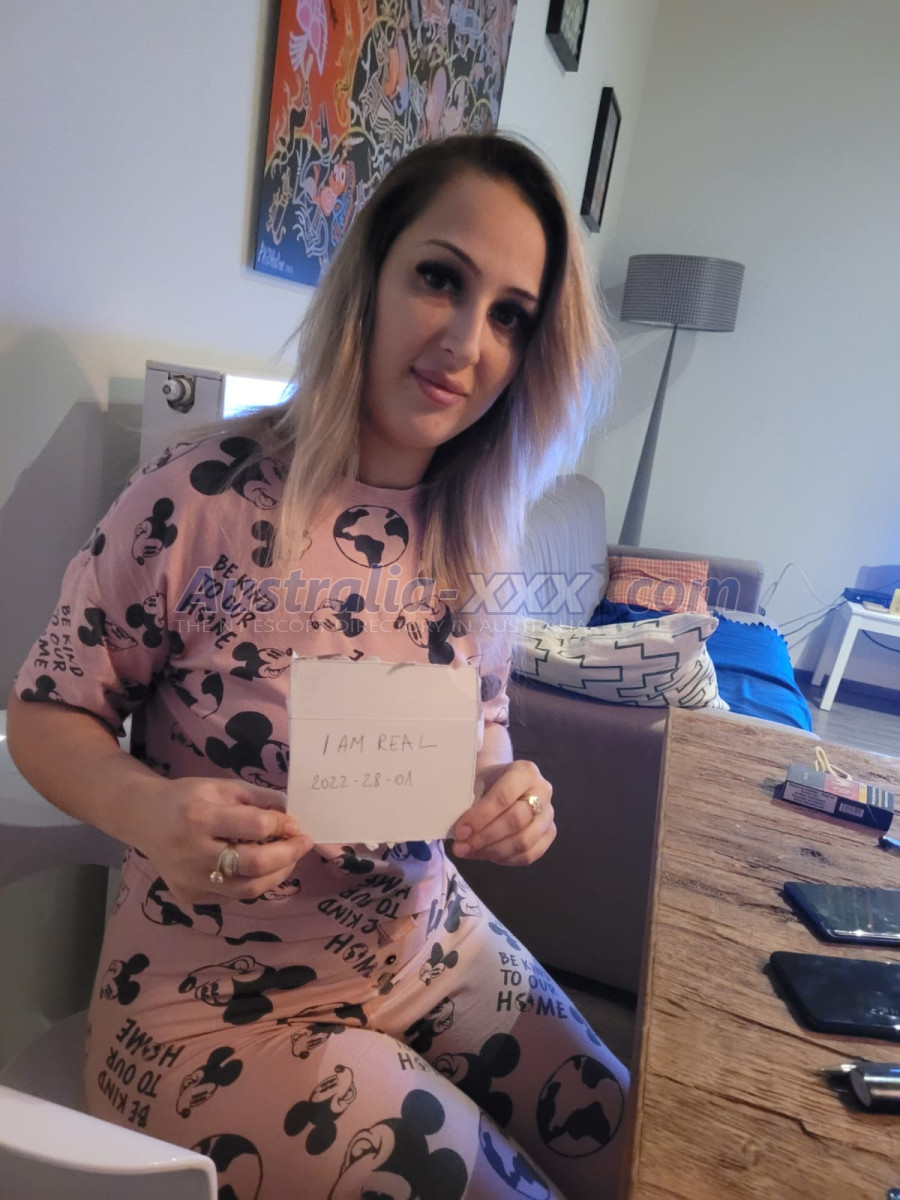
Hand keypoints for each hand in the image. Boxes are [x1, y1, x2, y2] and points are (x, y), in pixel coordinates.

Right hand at [133, 776, 313, 905]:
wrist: (144, 818)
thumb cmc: (188, 798)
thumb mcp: (222, 786)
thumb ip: (258, 798)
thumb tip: (292, 814)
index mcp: (200, 817)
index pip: (255, 826)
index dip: (282, 825)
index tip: (296, 824)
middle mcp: (192, 853)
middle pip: (254, 864)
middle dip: (288, 855)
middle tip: (304, 844)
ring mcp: (189, 880)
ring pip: (247, 889)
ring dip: (277, 874)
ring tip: (290, 859)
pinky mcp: (188, 896)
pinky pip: (232, 896)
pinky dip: (254, 883)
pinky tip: (262, 869)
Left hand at [451, 760, 554, 865]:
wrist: (502, 781)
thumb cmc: (487, 781)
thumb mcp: (477, 781)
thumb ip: (471, 802)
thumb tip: (461, 832)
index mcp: (525, 771)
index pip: (503, 797)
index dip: (480, 817)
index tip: (460, 831)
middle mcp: (543, 791)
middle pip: (516, 821)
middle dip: (485, 837)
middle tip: (461, 847)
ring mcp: (549, 814)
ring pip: (524, 841)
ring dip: (493, 851)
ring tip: (470, 852)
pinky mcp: (549, 834)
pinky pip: (529, 855)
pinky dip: (505, 859)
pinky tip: (486, 855)